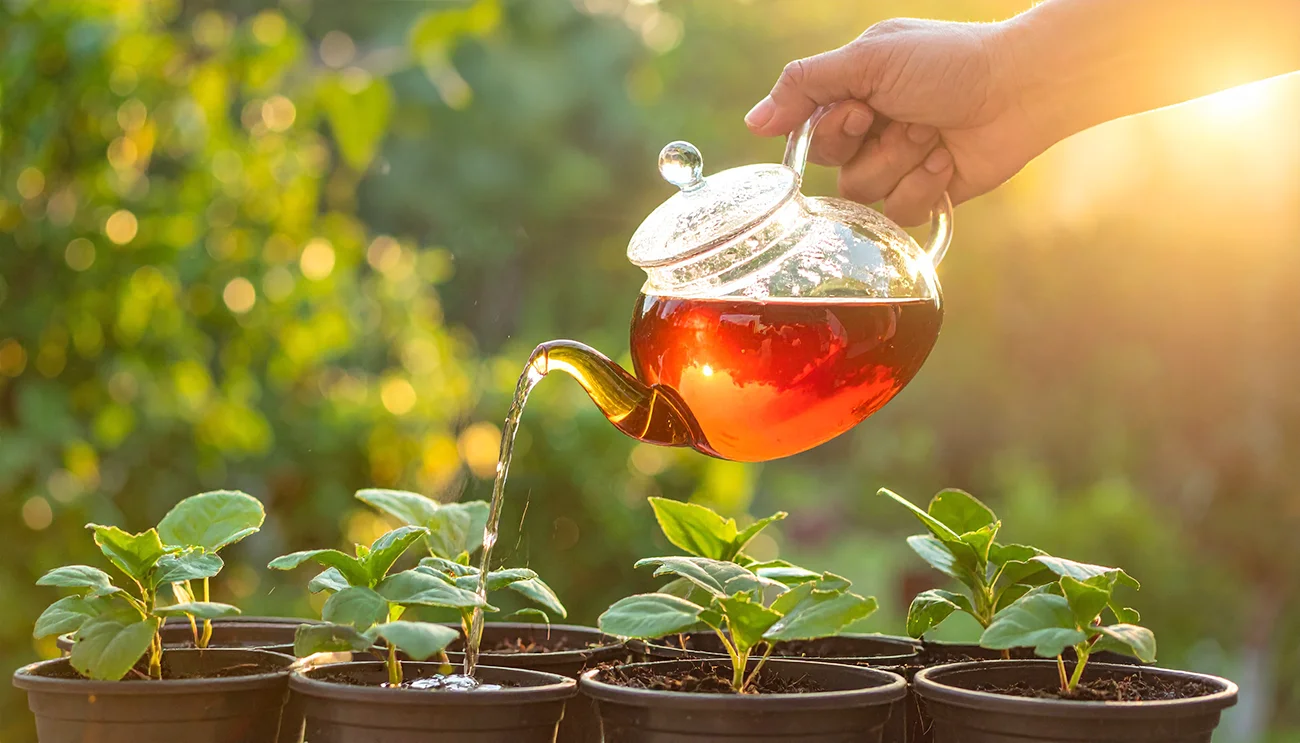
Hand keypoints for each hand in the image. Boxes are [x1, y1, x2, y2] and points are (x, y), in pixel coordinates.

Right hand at [746, 19, 1042, 225]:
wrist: (1022, 88)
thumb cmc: (948, 62)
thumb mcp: (868, 59)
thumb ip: (805, 85)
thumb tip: (753, 122)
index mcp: (853, 93)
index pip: (810, 134)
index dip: (832, 131)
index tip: (861, 110)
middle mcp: (872, 131)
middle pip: (836, 170)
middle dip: (874, 147)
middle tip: (909, 118)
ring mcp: (900, 165)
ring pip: (866, 197)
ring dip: (902, 163)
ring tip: (934, 136)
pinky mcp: (927, 195)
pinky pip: (898, 216)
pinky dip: (924, 188)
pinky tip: (948, 162)